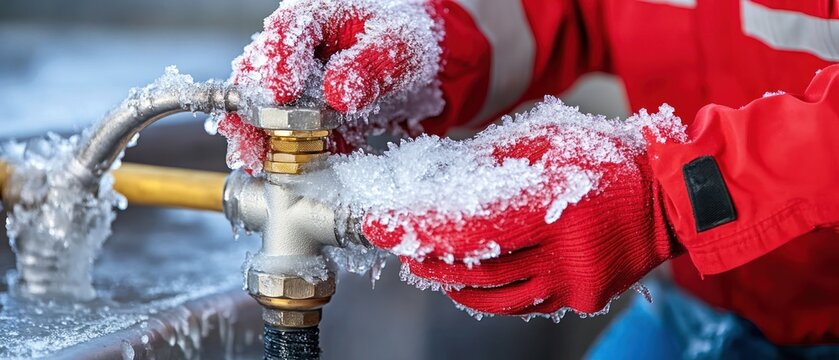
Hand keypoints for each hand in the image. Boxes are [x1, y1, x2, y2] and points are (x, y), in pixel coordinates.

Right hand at [217, 0, 444, 171]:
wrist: (414, 69)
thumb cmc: (402, 44)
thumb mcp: (399, 47)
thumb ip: (371, 66)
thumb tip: (337, 91)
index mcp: (317, 19)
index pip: (288, 30)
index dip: (279, 61)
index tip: (281, 92)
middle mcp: (296, 50)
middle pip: (259, 73)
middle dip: (251, 108)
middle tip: (250, 136)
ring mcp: (296, 85)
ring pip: (262, 107)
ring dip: (257, 135)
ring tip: (253, 160)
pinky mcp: (304, 116)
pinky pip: (289, 135)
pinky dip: (286, 154)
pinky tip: (285, 172)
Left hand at [361, 101, 684, 315]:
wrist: (669, 198)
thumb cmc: (608, 159)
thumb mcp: (548, 140)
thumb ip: (496, 161)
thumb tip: (446, 178)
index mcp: (553, 209)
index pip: (469, 230)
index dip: (420, 231)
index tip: (382, 226)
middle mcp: (563, 254)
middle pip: (475, 269)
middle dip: (426, 259)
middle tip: (398, 246)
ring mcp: (573, 283)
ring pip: (494, 296)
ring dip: (451, 282)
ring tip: (424, 266)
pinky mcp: (581, 298)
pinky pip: (522, 304)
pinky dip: (487, 295)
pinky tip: (466, 283)